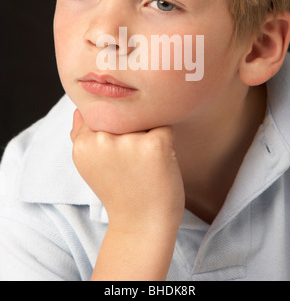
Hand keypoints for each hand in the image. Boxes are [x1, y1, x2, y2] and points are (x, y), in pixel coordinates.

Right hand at [70, 109, 184, 233]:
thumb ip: (81, 136)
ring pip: (143, 118)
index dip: (114, 130)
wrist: (140, 225)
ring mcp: (129, 142)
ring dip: (147, 132)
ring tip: (144, 162)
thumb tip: (79, 110)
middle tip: (132, 158)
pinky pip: (164, 126)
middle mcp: (103, 139)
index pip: (101, 113)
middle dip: (130, 128)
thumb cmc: (118, 191)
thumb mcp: (89, 165)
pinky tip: (158, 162)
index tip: (118, 154)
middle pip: (123, 112)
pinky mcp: (155, 145)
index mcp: (83, 143)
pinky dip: (165, 140)